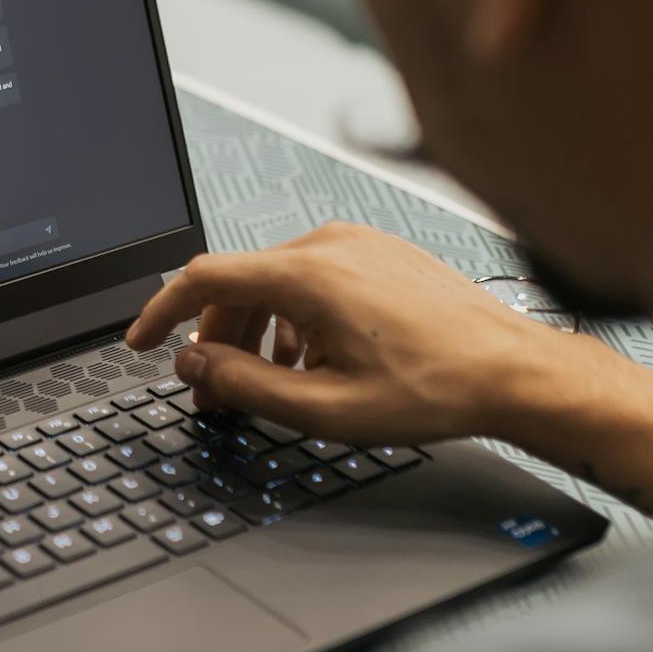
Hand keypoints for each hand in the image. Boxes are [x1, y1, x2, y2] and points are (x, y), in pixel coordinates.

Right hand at [127, 222, 555, 443]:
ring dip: (256, 330)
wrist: (513, 371)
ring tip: (270, 384)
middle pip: (238, 283)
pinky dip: (294, 317)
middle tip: (213, 391)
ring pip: (274, 281)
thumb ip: (245, 386)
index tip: (140, 342)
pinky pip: (312, 277)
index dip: (159, 313)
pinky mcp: (377, 252)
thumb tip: (194, 368)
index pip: (202, 278)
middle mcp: (327, 245)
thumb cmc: (436, 388)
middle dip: (216, 338)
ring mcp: (355, 243)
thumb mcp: (324, 408)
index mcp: (307, 274)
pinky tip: (313, 361)